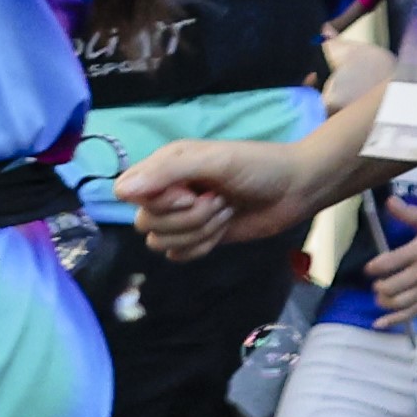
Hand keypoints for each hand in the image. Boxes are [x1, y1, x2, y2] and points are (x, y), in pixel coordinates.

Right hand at [117, 130, 325, 253]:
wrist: (297, 189)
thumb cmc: (260, 166)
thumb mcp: (216, 160)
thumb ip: (169, 172)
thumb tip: (119, 191)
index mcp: (165, 166)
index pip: (129, 192)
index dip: (157, 200)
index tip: (190, 193)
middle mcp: (168, 191)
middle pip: (145, 221)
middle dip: (188, 217)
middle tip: (220, 200)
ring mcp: (182, 217)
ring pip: (160, 241)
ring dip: (200, 230)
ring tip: (226, 210)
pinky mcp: (197, 238)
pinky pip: (177, 256)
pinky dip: (202, 246)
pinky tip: (224, 230)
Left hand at [366, 187, 416, 320]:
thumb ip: (410, 213)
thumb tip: (389, 202)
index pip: (387, 263)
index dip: (373, 267)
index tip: (371, 267)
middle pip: (389, 287)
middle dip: (379, 286)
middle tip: (379, 282)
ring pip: (398, 302)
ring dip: (384, 301)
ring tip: (383, 296)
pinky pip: (413, 313)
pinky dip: (394, 320)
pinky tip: (380, 323)